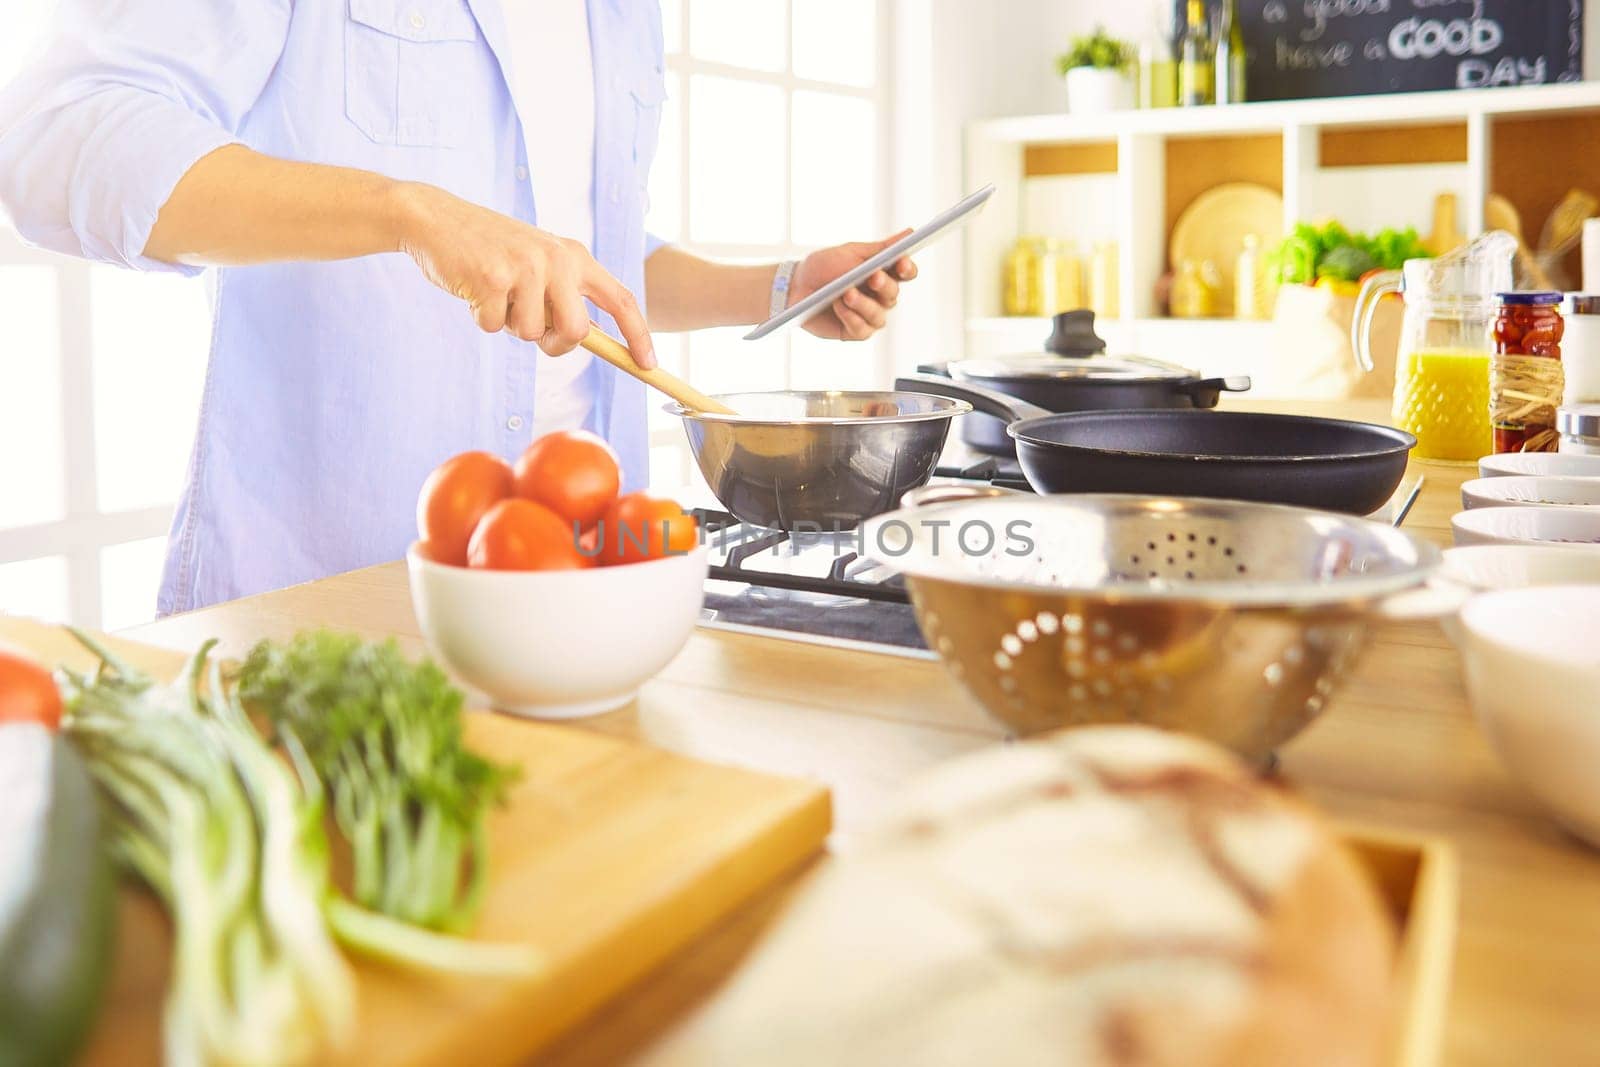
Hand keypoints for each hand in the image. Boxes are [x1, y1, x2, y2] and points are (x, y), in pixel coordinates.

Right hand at [393, 183, 655, 366]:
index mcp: (574, 255)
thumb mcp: (538, 264)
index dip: (638, 334)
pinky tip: (474, 288)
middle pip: (576, 332)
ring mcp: (525, 267)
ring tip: (496, 293)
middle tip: (532, 328)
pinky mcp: (491, 278)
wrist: (436, 218)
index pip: (620, 299)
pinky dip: (483, 318)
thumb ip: (564, 296)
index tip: (647, 364)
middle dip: (555, 344)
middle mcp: (556, 258)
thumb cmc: (490, 250)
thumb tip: (586, 339)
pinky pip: (495, 327)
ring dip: (511, 326)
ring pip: (532, 334)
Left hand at [789, 229, 917, 340]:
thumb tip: (910, 233)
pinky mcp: (854, 331)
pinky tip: (839, 306)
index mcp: (882, 273)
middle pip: (893, 294)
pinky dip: (850, 317)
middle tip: (873, 277)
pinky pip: (862, 329)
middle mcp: (879, 297)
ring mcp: (867, 315)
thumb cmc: (822, 268)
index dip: (908, 268)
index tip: (902, 262)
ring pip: (879, 315)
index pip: (905, 273)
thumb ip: (881, 247)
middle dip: (884, 286)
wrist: (794, 287)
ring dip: (864, 304)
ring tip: (847, 294)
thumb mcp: (850, 252)